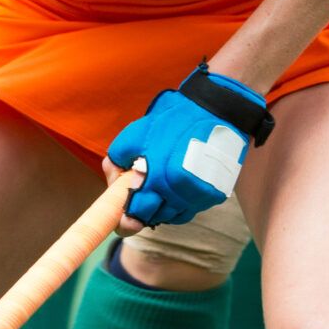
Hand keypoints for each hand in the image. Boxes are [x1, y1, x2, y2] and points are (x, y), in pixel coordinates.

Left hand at [105, 64, 269, 231]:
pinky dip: (180, 204)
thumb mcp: (135, 134)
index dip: (127, 214)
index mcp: (158, 178)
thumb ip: (117, 159)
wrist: (215, 110)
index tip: (124, 210)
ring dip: (163, 208)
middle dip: (144, 210)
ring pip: (174, 216)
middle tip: (141, 197)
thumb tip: (113, 178)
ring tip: (159, 191)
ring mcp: (198, 196)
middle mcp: (179, 192)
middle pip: (155, 218)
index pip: (137, 213)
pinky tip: (175, 189)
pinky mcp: (213, 195)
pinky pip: (190, 209)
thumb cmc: (172, 120)